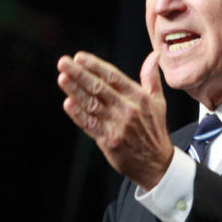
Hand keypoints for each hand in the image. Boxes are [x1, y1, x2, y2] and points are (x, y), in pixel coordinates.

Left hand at [57, 51, 172, 189]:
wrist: (156, 164)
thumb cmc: (154, 130)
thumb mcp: (158, 102)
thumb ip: (151, 78)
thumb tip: (153, 56)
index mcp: (139, 97)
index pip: (113, 76)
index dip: (95, 66)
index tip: (80, 57)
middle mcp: (128, 109)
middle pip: (99, 87)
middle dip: (79, 73)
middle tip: (63, 62)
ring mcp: (118, 125)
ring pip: (91, 104)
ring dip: (75, 90)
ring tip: (62, 78)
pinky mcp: (109, 141)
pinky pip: (90, 124)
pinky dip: (78, 114)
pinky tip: (68, 103)